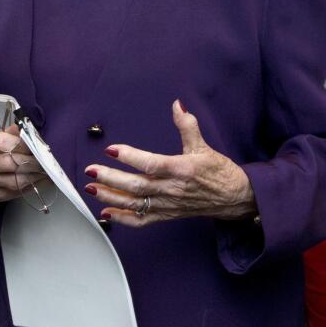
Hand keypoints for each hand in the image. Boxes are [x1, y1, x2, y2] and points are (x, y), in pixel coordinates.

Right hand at [0, 125, 45, 202]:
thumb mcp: (6, 135)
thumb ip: (18, 134)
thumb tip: (31, 133)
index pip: (7, 144)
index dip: (26, 146)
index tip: (41, 148)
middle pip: (12, 163)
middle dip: (33, 163)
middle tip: (47, 162)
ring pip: (15, 180)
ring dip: (34, 177)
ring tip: (46, 172)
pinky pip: (15, 192)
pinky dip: (30, 187)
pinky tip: (39, 181)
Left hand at [83, 100, 254, 226]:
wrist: (234, 198)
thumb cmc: (218, 172)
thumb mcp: (204, 146)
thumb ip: (187, 125)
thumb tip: (178, 105)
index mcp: (182, 169)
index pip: (152, 164)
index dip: (131, 157)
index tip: (112, 149)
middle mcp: (173, 189)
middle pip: (137, 186)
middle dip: (111, 178)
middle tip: (91, 170)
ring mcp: (168, 204)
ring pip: (135, 204)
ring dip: (111, 198)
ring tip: (92, 189)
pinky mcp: (167, 215)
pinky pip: (142, 220)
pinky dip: (123, 219)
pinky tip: (106, 213)